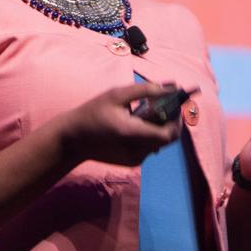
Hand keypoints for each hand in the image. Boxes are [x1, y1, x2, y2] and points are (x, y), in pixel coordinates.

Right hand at [64, 83, 181, 166]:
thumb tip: (167, 89)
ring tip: (145, 110)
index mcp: (132, 135)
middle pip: (167, 139)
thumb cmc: (92, 113)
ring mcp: (135, 160)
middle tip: (164, 102)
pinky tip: (135, 122)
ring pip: (159, 142)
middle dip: (169, 120)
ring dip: (159, 126)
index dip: (177, 119)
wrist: (73, 140)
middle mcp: (137, 152)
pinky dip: (149, 133)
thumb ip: (143, 91)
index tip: (176, 104)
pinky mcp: (132, 162)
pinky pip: (149, 146)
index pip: (168, 134)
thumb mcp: (116, 95)